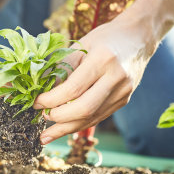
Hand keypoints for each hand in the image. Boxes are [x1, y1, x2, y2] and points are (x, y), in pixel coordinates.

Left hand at [33, 17, 155, 144]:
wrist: (138, 38)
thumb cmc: (104, 38)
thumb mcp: (80, 45)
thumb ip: (61, 68)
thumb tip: (40, 90)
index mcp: (103, 59)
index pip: (73, 89)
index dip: (51, 100)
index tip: (36, 102)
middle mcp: (117, 78)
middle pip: (84, 108)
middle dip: (59, 118)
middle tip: (42, 117)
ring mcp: (123, 92)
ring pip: (92, 117)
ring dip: (67, 129)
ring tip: (47, 136)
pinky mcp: (124, 100)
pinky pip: (98, 116)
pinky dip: (79, 124)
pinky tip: (64, 128)